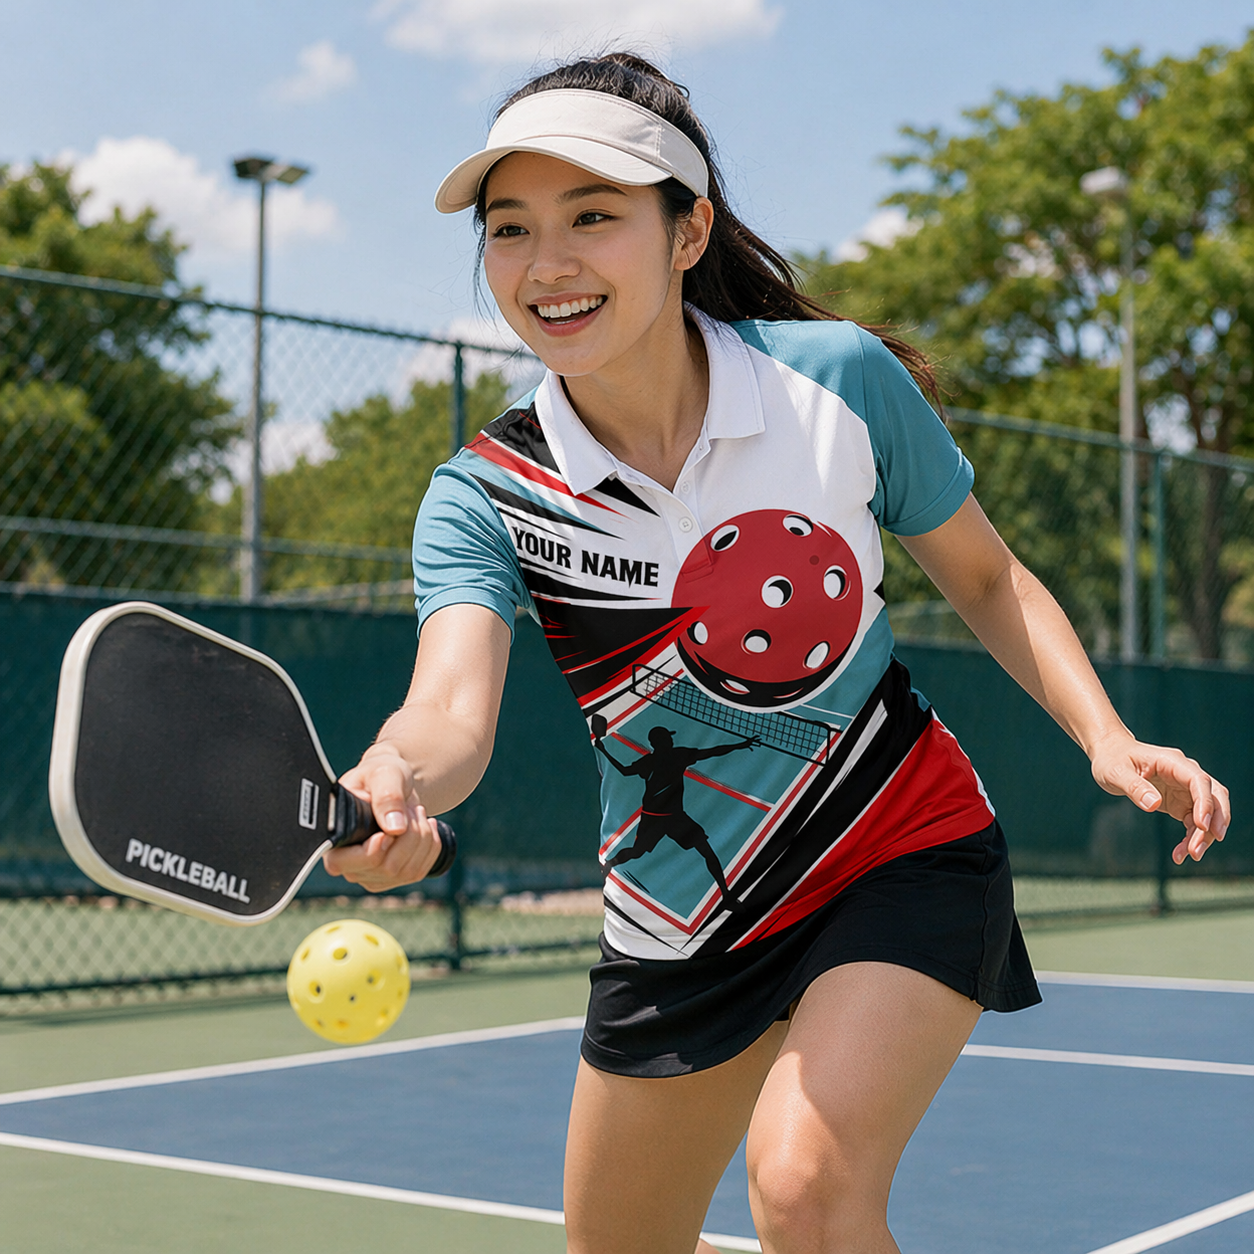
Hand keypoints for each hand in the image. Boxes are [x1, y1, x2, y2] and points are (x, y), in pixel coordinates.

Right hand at [322, 743, 444, 890]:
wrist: (393, 782)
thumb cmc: (381, 774)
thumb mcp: (384, 774)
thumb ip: (387, 796)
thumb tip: (395, 828)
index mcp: (333, 835)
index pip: (344, 864)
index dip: (372, 852)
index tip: (392, 831)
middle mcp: (347, 862)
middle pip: (386, 868)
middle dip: (409, 836)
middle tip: (414, 808)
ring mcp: (370, 873)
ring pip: (406, 872)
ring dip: (422, 839)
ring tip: (419, 812)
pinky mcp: (392, 876)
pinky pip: (419, 872)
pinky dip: (431, 847)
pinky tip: (427, 826)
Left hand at [1090, 733, 1230, 864]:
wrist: (1111, 756)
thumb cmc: (1112, 760)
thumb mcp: (1115, 772)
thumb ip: (1134, 786)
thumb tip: (1153, 804)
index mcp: (1172, 762)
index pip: (1199, 781)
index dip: (1205, 802)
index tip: (1201, 825)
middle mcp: (1185, 774)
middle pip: (1214, 797)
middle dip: (1215, 822)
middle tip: (1200, 848)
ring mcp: (1185, 789)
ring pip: (1208, 813)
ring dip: (1204, 835)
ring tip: (1191, 856)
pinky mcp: (1180, 802)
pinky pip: (1194, 822)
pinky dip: (1191, 838)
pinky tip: (1180, 854)